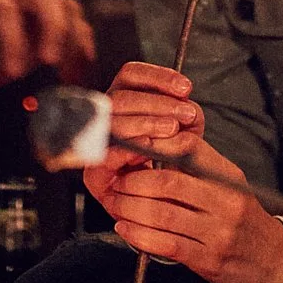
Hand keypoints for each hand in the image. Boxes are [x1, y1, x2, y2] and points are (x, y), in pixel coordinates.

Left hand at [0, 0, 95, 90]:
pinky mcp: (55, 24)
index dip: (11, 40)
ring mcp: (40, 8)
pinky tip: (77, 79)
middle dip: (53, 28)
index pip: (4, 11)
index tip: (12, 73)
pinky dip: (83, 53)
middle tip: (51, 62)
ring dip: (73, 41)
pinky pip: (79, 29)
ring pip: (68, 8)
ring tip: (68, 75)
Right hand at [77, 59, 206, 206]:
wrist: (162, 208)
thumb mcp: (186, 133)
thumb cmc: (171, 166)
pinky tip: (149, 145)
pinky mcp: (94, 173)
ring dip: (146, 121)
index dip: (157, 76)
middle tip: (184, 113)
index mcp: (125, 101)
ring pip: (113, 121)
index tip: (185, 87)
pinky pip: (106, 153)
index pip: (131, 74)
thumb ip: (188, 116)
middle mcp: (107, 119)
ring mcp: (96, 146)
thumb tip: (189, 106)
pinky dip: (128, 146)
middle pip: (122, 96)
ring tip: (172, 128)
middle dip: (157, 102)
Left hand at [94, 104, 282, 282]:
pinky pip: (166, 244)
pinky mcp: (210, 260)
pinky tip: (125, 228)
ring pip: (162, 213)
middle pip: (167, 180)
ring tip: (116, 204)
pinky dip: (139, 235)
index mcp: (228, 175)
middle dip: (132, 181)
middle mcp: (226, 200)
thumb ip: (196, 169)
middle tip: (115, 181)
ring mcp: (218, 231)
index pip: (188, 147)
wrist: (277, 263)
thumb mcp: (229, 185)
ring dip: (129, 208)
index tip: (129, 150)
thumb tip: (151, 148)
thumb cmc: (243, 220)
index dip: (153, 144)